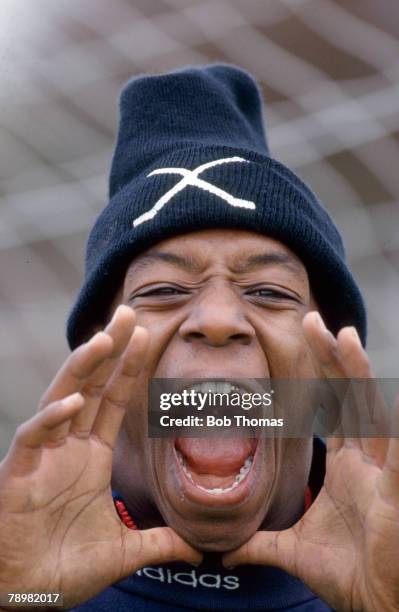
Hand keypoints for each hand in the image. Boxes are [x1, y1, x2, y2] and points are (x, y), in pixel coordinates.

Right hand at [0, 306, 200, 608]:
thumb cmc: (66, 569)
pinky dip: (51, 419)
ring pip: (61, 398)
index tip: (147, 334)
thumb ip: (161, 543)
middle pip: (90, 385)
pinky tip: (73, 404)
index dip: (129, 368)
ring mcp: (42, 457)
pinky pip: (33, 437)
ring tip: (103, 339)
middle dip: (108, 349)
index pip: (113, 400)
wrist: (25, 596)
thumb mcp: (124, 552)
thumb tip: (201, 548)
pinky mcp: (18, 474)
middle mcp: (67, 447)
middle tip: (128, 312)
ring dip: (81, 369)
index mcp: (90, 456)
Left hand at [223, 311, 398, 611]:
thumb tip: (225, 551)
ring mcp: (384, 474)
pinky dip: (392, 428)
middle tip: (314, 321)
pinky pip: (397, 454)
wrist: (376, 606)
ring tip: (344, 336)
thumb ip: (260, 544)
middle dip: (334, 359)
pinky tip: (385, 400)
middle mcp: (368, 462)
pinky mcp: (396, 495)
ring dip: (358, 375)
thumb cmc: (347, 574)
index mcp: (349, 467)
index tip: (308, 339)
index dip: (324, 373)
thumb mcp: (293, 552)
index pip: (336, 408)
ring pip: (372, 412)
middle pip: (351, 398)